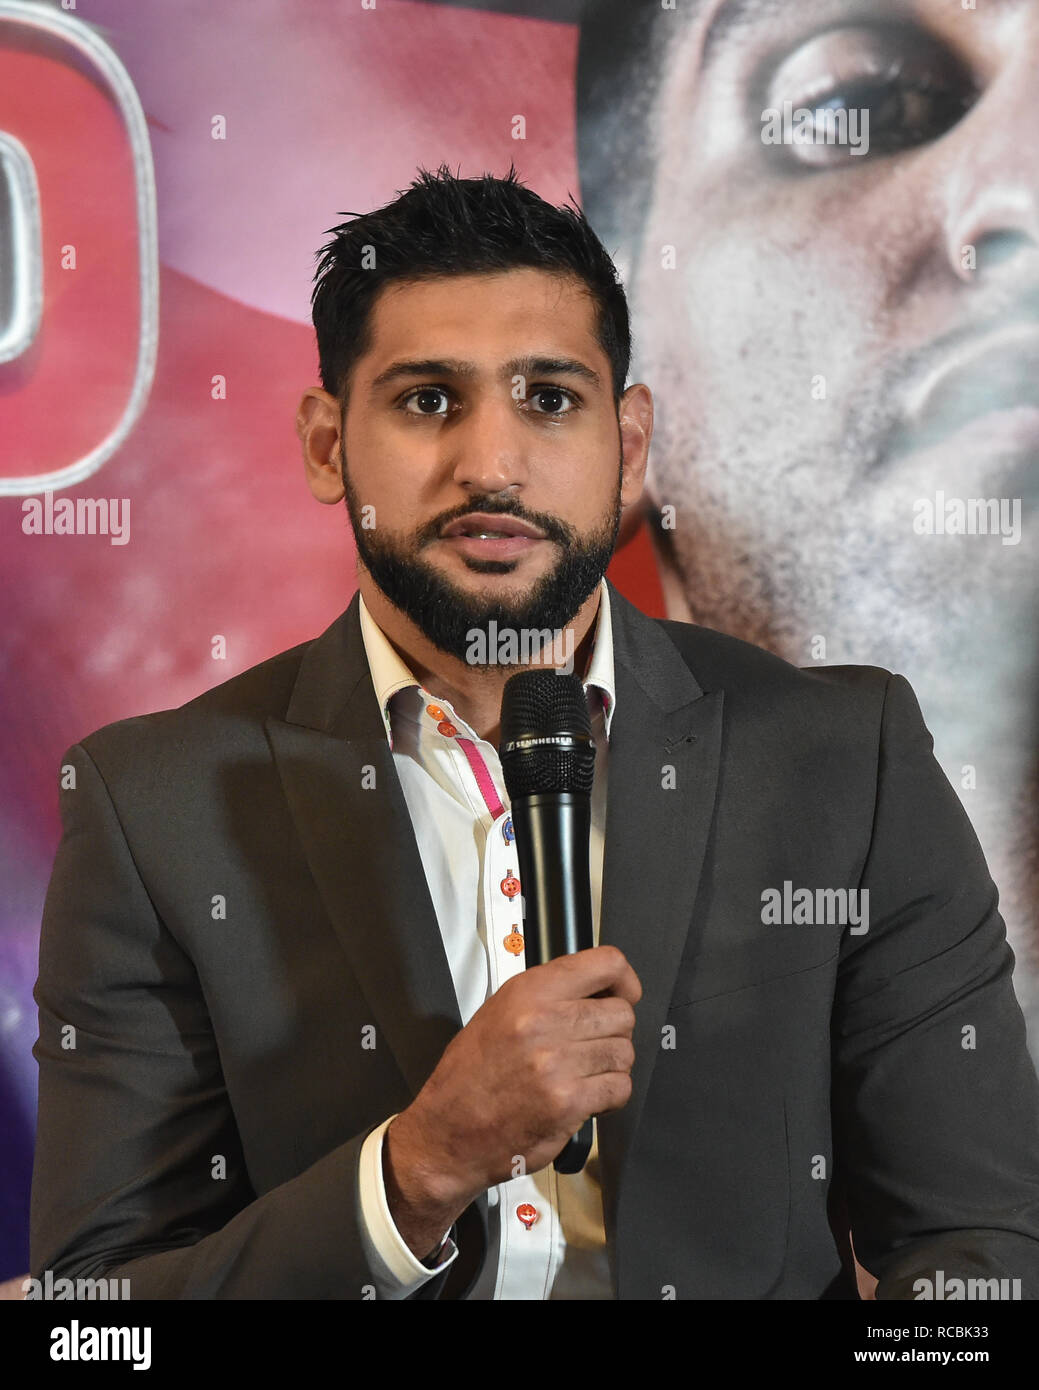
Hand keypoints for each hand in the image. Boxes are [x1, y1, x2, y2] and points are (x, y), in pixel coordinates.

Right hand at [382, 945, 640, 1259]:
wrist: (448, 1131)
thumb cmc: (470, 1076)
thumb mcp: (498, 1012)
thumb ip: (548, 995)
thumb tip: (595, 989)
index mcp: (528, 992)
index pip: (606, 964)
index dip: (624, 980)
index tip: (624, 993)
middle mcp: (543, 1021)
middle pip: (622, 1013)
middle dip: (614, 1032)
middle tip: (594, 1045)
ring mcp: (557, 1062)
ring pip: (624, 1051)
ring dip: (611, 1066)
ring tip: (585, 1074)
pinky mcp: (568, 1102)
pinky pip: (619, 1088)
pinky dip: (610, 1095)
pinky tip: (586, 1096)